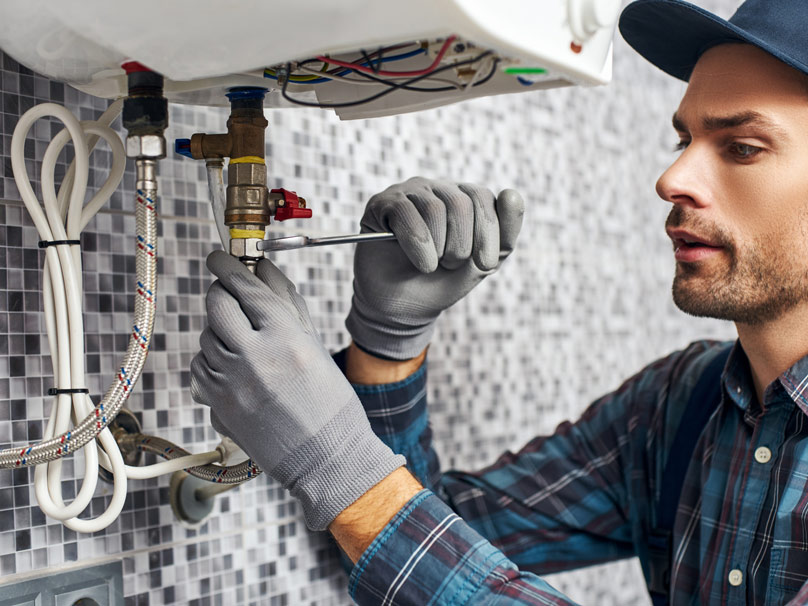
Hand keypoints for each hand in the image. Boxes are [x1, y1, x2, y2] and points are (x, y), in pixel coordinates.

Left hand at [190, 251, 404, 529]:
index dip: (228, 266)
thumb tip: (263, 269)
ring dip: (219, 330)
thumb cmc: (330, 401)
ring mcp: (231, 383)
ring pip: (206, 336)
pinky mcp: (218, 405)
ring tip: (243, 342)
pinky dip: (212, 360)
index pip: (245, 287)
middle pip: (217, 305)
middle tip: (229, 294)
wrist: (326, 457)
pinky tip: (234, 367)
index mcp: (285, 337)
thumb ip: (287, 302)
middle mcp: (254, 356)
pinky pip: (201, 368)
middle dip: (221, 293)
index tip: (219, 257)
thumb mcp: (314, 344)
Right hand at [345, 177, 524, 359]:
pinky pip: (405, 213)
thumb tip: (511, 193)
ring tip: (431, 265)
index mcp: (464, 198)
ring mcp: (408, 193)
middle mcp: (436, 189)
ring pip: (434, 210)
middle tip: (451, 264)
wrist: (402, 307)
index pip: (483, 197)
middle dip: (461, 245)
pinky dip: (417, 246)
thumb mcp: (482, 263)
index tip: (485, 264)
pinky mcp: (382, 204)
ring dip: (438, 249)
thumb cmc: (442, 282)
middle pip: (460, 203)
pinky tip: (419, 262)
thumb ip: (505, 234)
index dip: (488, 233)